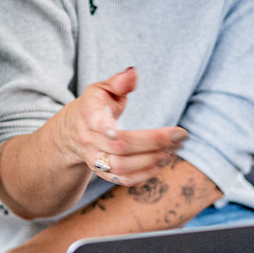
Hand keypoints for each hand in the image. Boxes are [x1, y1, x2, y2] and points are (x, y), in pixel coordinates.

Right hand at [58, 67, 187, 185]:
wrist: (73, 130)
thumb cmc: (95, 105)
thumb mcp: (102, 89)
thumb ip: (118, 82)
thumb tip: (133, 72)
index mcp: (89, 115)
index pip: (99, 124)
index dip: (112, 129)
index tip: (129, 129)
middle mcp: (89, 140)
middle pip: (120, 147)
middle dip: (152, 143)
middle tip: (179, 136)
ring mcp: (95, 159)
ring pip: (122, 167)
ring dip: (151, 160)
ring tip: (174, 150)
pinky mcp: (103, 173)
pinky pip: (123, 180)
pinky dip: (145, 174)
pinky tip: (163, 162)